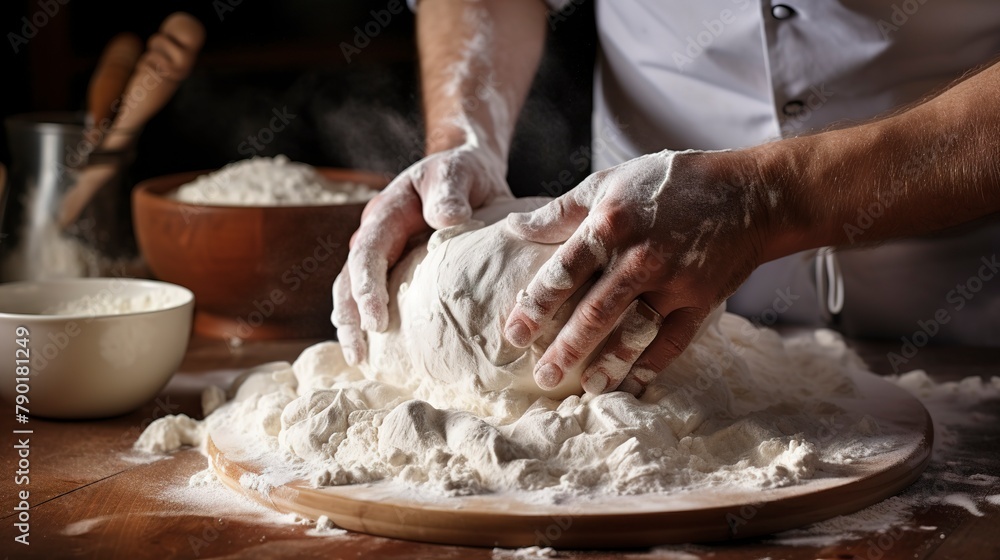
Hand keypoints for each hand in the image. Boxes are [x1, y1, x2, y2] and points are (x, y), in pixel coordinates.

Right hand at [332, 145, 511, 364]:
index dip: (367, 289)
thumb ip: (449, 191)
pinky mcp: (399, 270)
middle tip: (359, 355)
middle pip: (349, 280)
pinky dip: (376, 323)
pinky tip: (384, 352)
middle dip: (350, 318)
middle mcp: (377, 237)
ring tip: (360, 360)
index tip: (376, 322)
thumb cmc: (462, 171)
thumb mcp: (457, 170)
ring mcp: (385, 255)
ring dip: (355, 325)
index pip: (367, 254)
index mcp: (386, 214)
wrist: (468, 170)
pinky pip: (382, 297)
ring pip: (356, 293)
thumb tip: (447, 220)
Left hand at [502, 149, 775, 396]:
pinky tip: (633, 383)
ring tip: (587, 388)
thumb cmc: (668, 184)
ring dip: (609, 364)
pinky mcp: (702, 300)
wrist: (748, 193)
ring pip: (635, 332)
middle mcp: (641, 257)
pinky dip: (653, 365)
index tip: (514, 334)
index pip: (563, 272)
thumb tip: (513, 228)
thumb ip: (560, 211)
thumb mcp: (609, 183)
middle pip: (596, 312)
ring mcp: (675, 281)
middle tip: (543, 377)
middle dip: (566, 349)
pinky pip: (674, 341)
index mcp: (611, 224)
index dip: (536, 305)